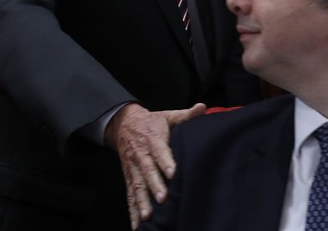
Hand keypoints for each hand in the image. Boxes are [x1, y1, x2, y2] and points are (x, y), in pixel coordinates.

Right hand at [104, 102, 206, 228]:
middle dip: (154, 185)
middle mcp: (141, 154)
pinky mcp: (129, 177)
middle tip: (163, 198)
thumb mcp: (167, 115)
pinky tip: (137, 225)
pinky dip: (133, 210)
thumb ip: (186, 115)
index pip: (160, 150)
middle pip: (147, 171)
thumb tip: (203, 108)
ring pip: (137, 185)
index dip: (165, 161)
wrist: (123, 124)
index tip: (173, 172)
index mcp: (153, 138)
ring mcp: (133, 168)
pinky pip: (130, 195)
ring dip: (142, 201)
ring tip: (148, 216)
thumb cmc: (152, 122)